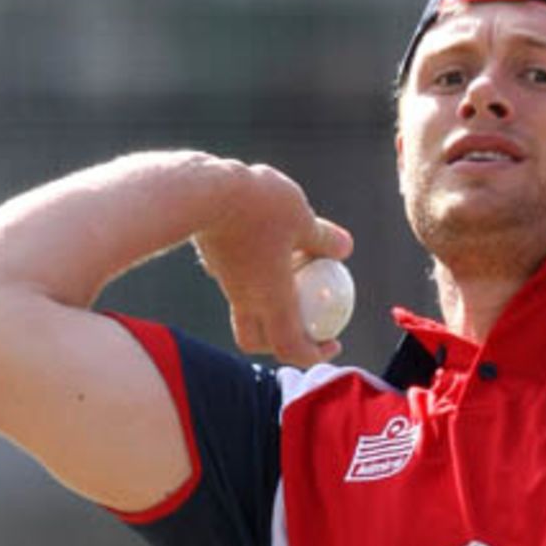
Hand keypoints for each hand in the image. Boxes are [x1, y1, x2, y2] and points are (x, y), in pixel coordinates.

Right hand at [190, 160, 352, 365]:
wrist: (201, 191)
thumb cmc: (257, 207)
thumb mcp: (302, 218)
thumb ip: (323, 239)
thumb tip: (345, 249)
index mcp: (271, 300)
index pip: (291, 348)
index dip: (314, 354)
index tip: (332, 342)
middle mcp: (245, 300)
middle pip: (257, 339)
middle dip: (281, 341)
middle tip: (306, 323)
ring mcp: (226, 281)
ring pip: (247, 308)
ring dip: (271, 301)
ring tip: (294, 269)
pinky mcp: (215, 261)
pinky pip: (238, 278)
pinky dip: (256, 273)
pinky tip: (268, 241)